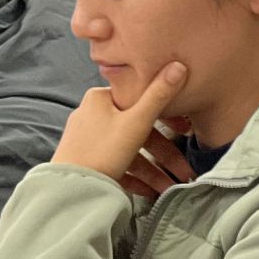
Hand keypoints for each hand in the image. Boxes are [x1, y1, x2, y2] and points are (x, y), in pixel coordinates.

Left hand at [51, 65, 190, 195]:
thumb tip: (178, 65)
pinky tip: (150, 192)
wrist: (71, 186)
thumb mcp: (137, 121)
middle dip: (164, 155)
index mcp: (101, 98)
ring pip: (129, 152)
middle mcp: (91, 114)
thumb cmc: (103, 150)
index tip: (187, 132)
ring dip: (153, 172)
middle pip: (138, 132)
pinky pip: (116, 165)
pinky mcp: (86, 159)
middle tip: (185, 171)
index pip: (140, 102)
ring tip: (171, 188)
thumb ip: (159, 96)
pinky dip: (134, 178)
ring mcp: (87, 138)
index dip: (168, 118)